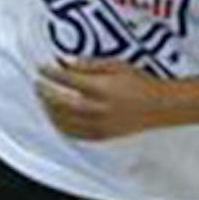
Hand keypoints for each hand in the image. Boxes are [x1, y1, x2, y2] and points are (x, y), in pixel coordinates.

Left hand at [35, 57, 167, 139]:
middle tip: (38, 85)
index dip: (50, 73)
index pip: (67, 80)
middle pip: (60, 102)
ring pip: (63, 120)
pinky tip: (56, 118)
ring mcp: (98, 125)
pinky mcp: (101, 136)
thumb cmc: (140, 82)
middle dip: (45, 92)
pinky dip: (60, 126)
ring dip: (49, 110)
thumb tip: (65, 63)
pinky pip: (73, 134)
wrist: (160, 106)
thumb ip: (89, 64)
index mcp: (102, 88)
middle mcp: (98, 108)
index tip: (42, 68)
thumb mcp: (117, 65)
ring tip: (44, 100)